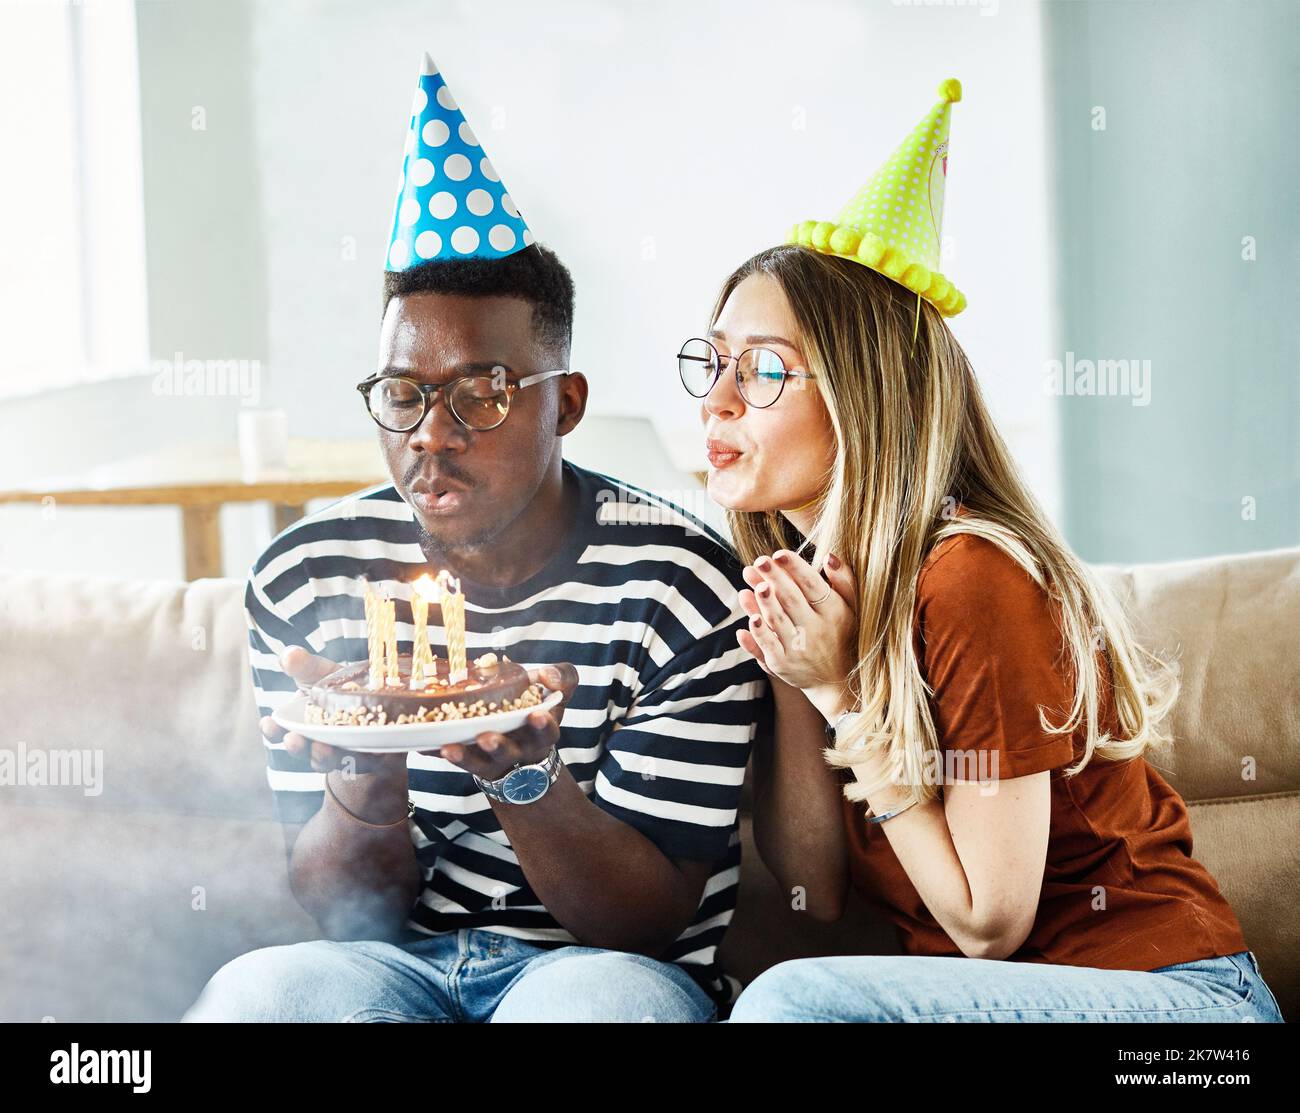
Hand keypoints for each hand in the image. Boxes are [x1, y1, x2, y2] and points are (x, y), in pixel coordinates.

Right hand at [259, 647, 407, 778]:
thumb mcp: (319, 671)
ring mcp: (340, 753)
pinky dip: (363, 757)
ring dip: (323, 757)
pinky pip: (365, 761)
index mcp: (298, 724)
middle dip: (296, 747)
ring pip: (329, 761)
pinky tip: (366, 749)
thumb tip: (289, 656)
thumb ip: (303, 665)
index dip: (272, 730)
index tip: (268, 723)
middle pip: (302, 751)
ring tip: (322, 748)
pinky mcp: (367, 757)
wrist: (375, 692)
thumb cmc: (337, 684)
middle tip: (293, 740)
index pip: (278, 732)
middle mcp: (315, 743)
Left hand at [437, 662, 579, 782]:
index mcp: (541, 734)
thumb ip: (562, 678)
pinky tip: (421, 745)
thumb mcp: (557, 694)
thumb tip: (546, 675)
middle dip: (498, 746)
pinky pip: (452, 760)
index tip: (537, 715)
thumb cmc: (537, 710)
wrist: (523, 751)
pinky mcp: (470, 762)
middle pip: (508, 753)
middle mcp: (517, 751)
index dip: (543, 725)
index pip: (546, 731)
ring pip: (478, 763)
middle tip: (486, 738)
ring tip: (449, 747)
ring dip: (465, 757)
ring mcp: (492, 760)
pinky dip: (436, 753)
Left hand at [736, 550, 857, 714]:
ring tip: (753, 580)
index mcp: (834, 612)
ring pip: (778, 621)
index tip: (779, 553)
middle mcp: (817, 630)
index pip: (813, 585)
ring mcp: (799, 649)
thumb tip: (830, 555)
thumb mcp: (852, 609)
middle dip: (775, 578)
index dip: (796, 568)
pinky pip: (769, 646)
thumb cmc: (844, 636)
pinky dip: (759, 633)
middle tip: (759, 560)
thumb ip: (844, 581)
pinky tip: (750, 617)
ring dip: (764, 601)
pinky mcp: (783, 665)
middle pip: (792, 599)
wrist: (839, 682)